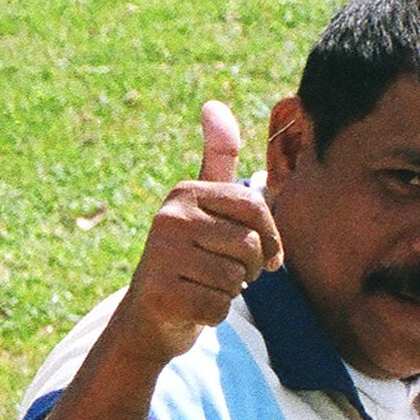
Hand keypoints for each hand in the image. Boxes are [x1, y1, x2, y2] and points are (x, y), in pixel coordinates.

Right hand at [106, 101, 283, 360]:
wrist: (149, 315)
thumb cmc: (189, 257)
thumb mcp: (202, 204)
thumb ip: (217, 159)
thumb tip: (214, 104)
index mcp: (185, 192)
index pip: (255, 207)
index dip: (270, 237)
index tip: (262, 254)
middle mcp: (169, 217)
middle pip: (249, 246)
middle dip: (248, 269)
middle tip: (224, 272)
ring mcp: (161, 255)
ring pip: (234, 279)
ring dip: (229, 292)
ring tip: (203, 285)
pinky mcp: (160, 293)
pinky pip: (217, 307)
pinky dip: (213, 314)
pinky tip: (192, 306)